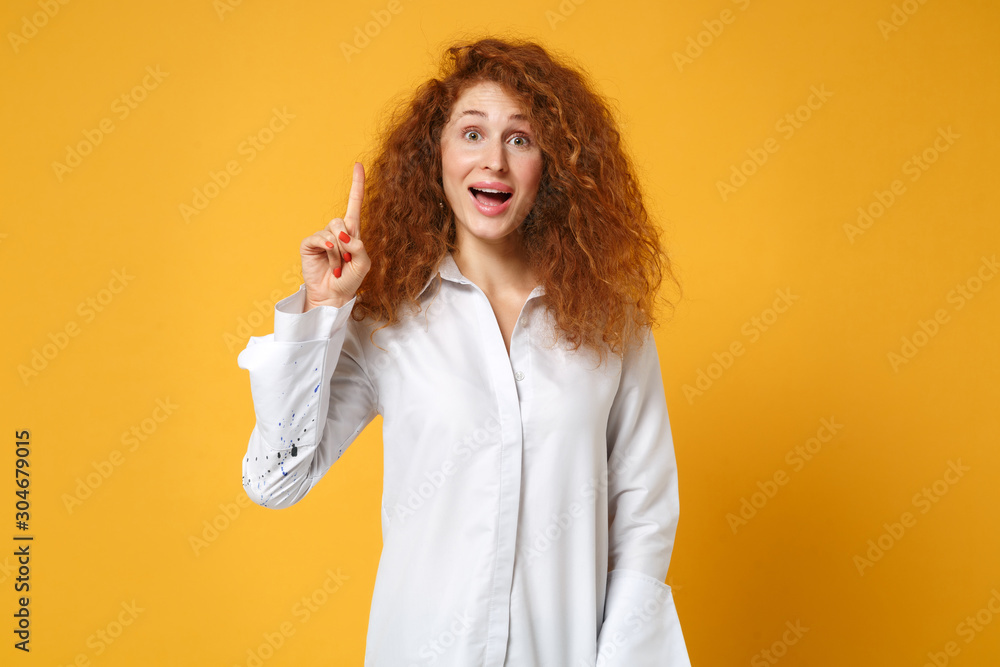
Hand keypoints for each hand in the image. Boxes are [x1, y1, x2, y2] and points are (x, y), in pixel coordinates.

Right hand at [299, 162, 370, 309]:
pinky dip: (328, 251)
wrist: (334, 295)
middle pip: (342, 220)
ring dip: (339, 252)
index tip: (358, 165)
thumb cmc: (350, 281)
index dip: (357, 184)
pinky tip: (329, 262)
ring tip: (338, 266)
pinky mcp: (310, 244)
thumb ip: (359, 247)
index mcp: (353, 232)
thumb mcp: (364, 264)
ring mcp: (322, 237)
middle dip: (347, 243)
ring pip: (333, 230)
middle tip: (346, 261)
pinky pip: (320, 239)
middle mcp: (337, 231)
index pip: (355, 203)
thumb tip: (344, 234)